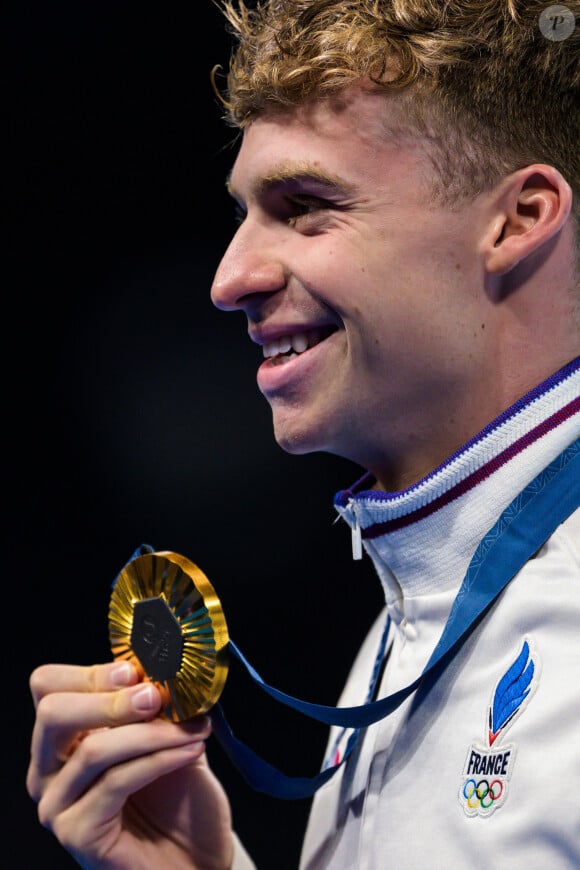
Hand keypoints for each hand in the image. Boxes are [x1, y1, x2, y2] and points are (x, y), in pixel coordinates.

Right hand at [27, 661, 234, 868]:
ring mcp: (58, 804)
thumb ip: (155, 703)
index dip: (90, 672)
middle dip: (110, 698)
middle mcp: (49, 769)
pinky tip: (191, 750)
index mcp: (63, 737)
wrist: (196, 856)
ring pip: (93, 750)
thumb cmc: (178, 794)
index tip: (136, 672)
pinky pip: (116, 782)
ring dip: (150, 732)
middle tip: (155, 696)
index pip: (48, 686)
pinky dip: (159, 759)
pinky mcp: (77, 833)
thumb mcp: (167, 734)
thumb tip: (163, 664)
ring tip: (192, 728)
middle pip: (53, 712)